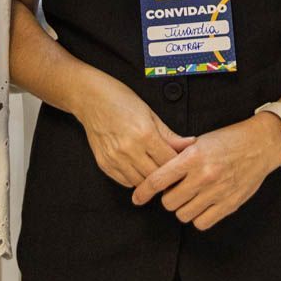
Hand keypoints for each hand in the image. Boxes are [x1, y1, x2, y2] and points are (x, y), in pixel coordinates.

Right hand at [69, 69, 192, 187]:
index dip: (180, 165)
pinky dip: (135, 179)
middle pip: (156, 175)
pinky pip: (125, 181)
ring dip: (150, 178)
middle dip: (167, 174)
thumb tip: (190, 144)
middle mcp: (129, 149)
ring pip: (141, 182)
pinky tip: (139, 169)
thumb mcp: (150, 113)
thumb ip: (170, 135)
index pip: (169, 161)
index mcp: (144, 134)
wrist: (90, 98)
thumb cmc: (121, 100)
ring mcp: (115, 158)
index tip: (184, 165)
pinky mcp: (104, 164)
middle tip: (173, 172)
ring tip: (155, 170)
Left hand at [130, 114, 280, 229]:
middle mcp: (204, 176)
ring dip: (182, 208)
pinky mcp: (230, 204)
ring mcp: (217, 192)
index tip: (137, 198)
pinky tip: (201, 206)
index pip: (158, 180)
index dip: (143, 191)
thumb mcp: (200, 141)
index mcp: (193, 157)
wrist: (261, 144)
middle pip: (168, 202)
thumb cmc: (229, 140)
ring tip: (190, 197)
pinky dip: (198, 217)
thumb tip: (156, 171)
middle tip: (175, 190)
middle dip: (168, 197)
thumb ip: (179, 156)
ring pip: (183, 214)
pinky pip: (202, 223)